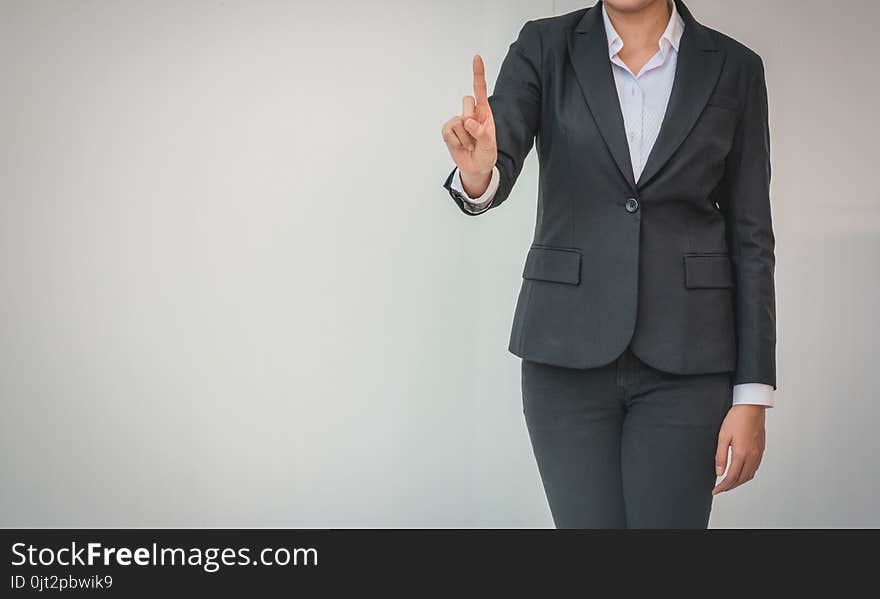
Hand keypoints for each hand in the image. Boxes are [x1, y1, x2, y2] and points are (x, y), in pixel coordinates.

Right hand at [441, 55, 497, 185]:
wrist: (476, 168)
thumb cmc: (486, 154)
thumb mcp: (490, 146)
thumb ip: (481, 133)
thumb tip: (467, 121)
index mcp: (484, 112)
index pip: (480, 89)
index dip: (478, 74)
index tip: (476, 58)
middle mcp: (471, 113)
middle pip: (467, 102)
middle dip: (472, 120)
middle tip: (476, 138)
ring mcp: (458, 121)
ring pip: (458, 120)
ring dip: (465, 137)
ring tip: (470, 145)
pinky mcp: (448, 130)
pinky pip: (448, 131)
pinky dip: (455, 141)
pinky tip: (460, 146)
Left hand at [712, 404, 765, 494]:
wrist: (752, 407)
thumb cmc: (737, 418)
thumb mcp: (723, 436)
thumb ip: (721, 456)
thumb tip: (719, 472)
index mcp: (742, 454)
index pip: (732, 477)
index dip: (723, 487)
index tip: (715, 491)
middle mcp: (752, 456)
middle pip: (742, 479)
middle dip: (730, 487)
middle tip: (720, 489)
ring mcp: (758, 453)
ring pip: (750, 475)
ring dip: (739, 482)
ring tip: (729, 483)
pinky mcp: (761, 449)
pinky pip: (755, 467)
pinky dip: (747, 474)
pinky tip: (740, 472)